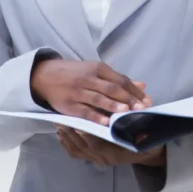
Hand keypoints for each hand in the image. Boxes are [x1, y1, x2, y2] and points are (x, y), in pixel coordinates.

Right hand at [30, 59, 151, 124]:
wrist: (44, 75)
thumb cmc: (75, 73)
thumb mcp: (95, 71)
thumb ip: (118, 79)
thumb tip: (142, 85)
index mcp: (98, 68)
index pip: (121, 80)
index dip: (135, 91)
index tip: (148, 101)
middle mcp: (89, 78)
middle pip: (112, 88)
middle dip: (129, 99)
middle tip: (142, 108)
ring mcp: (78, 91)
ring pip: (99, 98)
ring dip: (114, 106)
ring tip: (127, 112)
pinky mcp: (69, 104)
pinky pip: (84, 111)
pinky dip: (96, 116)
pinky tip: (106, 122)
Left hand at [56, 127, 165, 166]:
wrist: (148, 153)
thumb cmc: (148, 141)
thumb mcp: (149, 137)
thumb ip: (143, 134)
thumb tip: (141, 130)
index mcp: (117, 152)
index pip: (98, 144)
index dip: (87, 135)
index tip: (79, 124)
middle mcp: (105, 158)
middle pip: (83, 146)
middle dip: (71, 133)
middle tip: (62, 120)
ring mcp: (98, 159)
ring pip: (77, 150)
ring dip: (67, 137)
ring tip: (59, 123)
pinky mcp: (93, 158)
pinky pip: (76, 153)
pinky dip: (67, 144)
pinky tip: (61, 134)